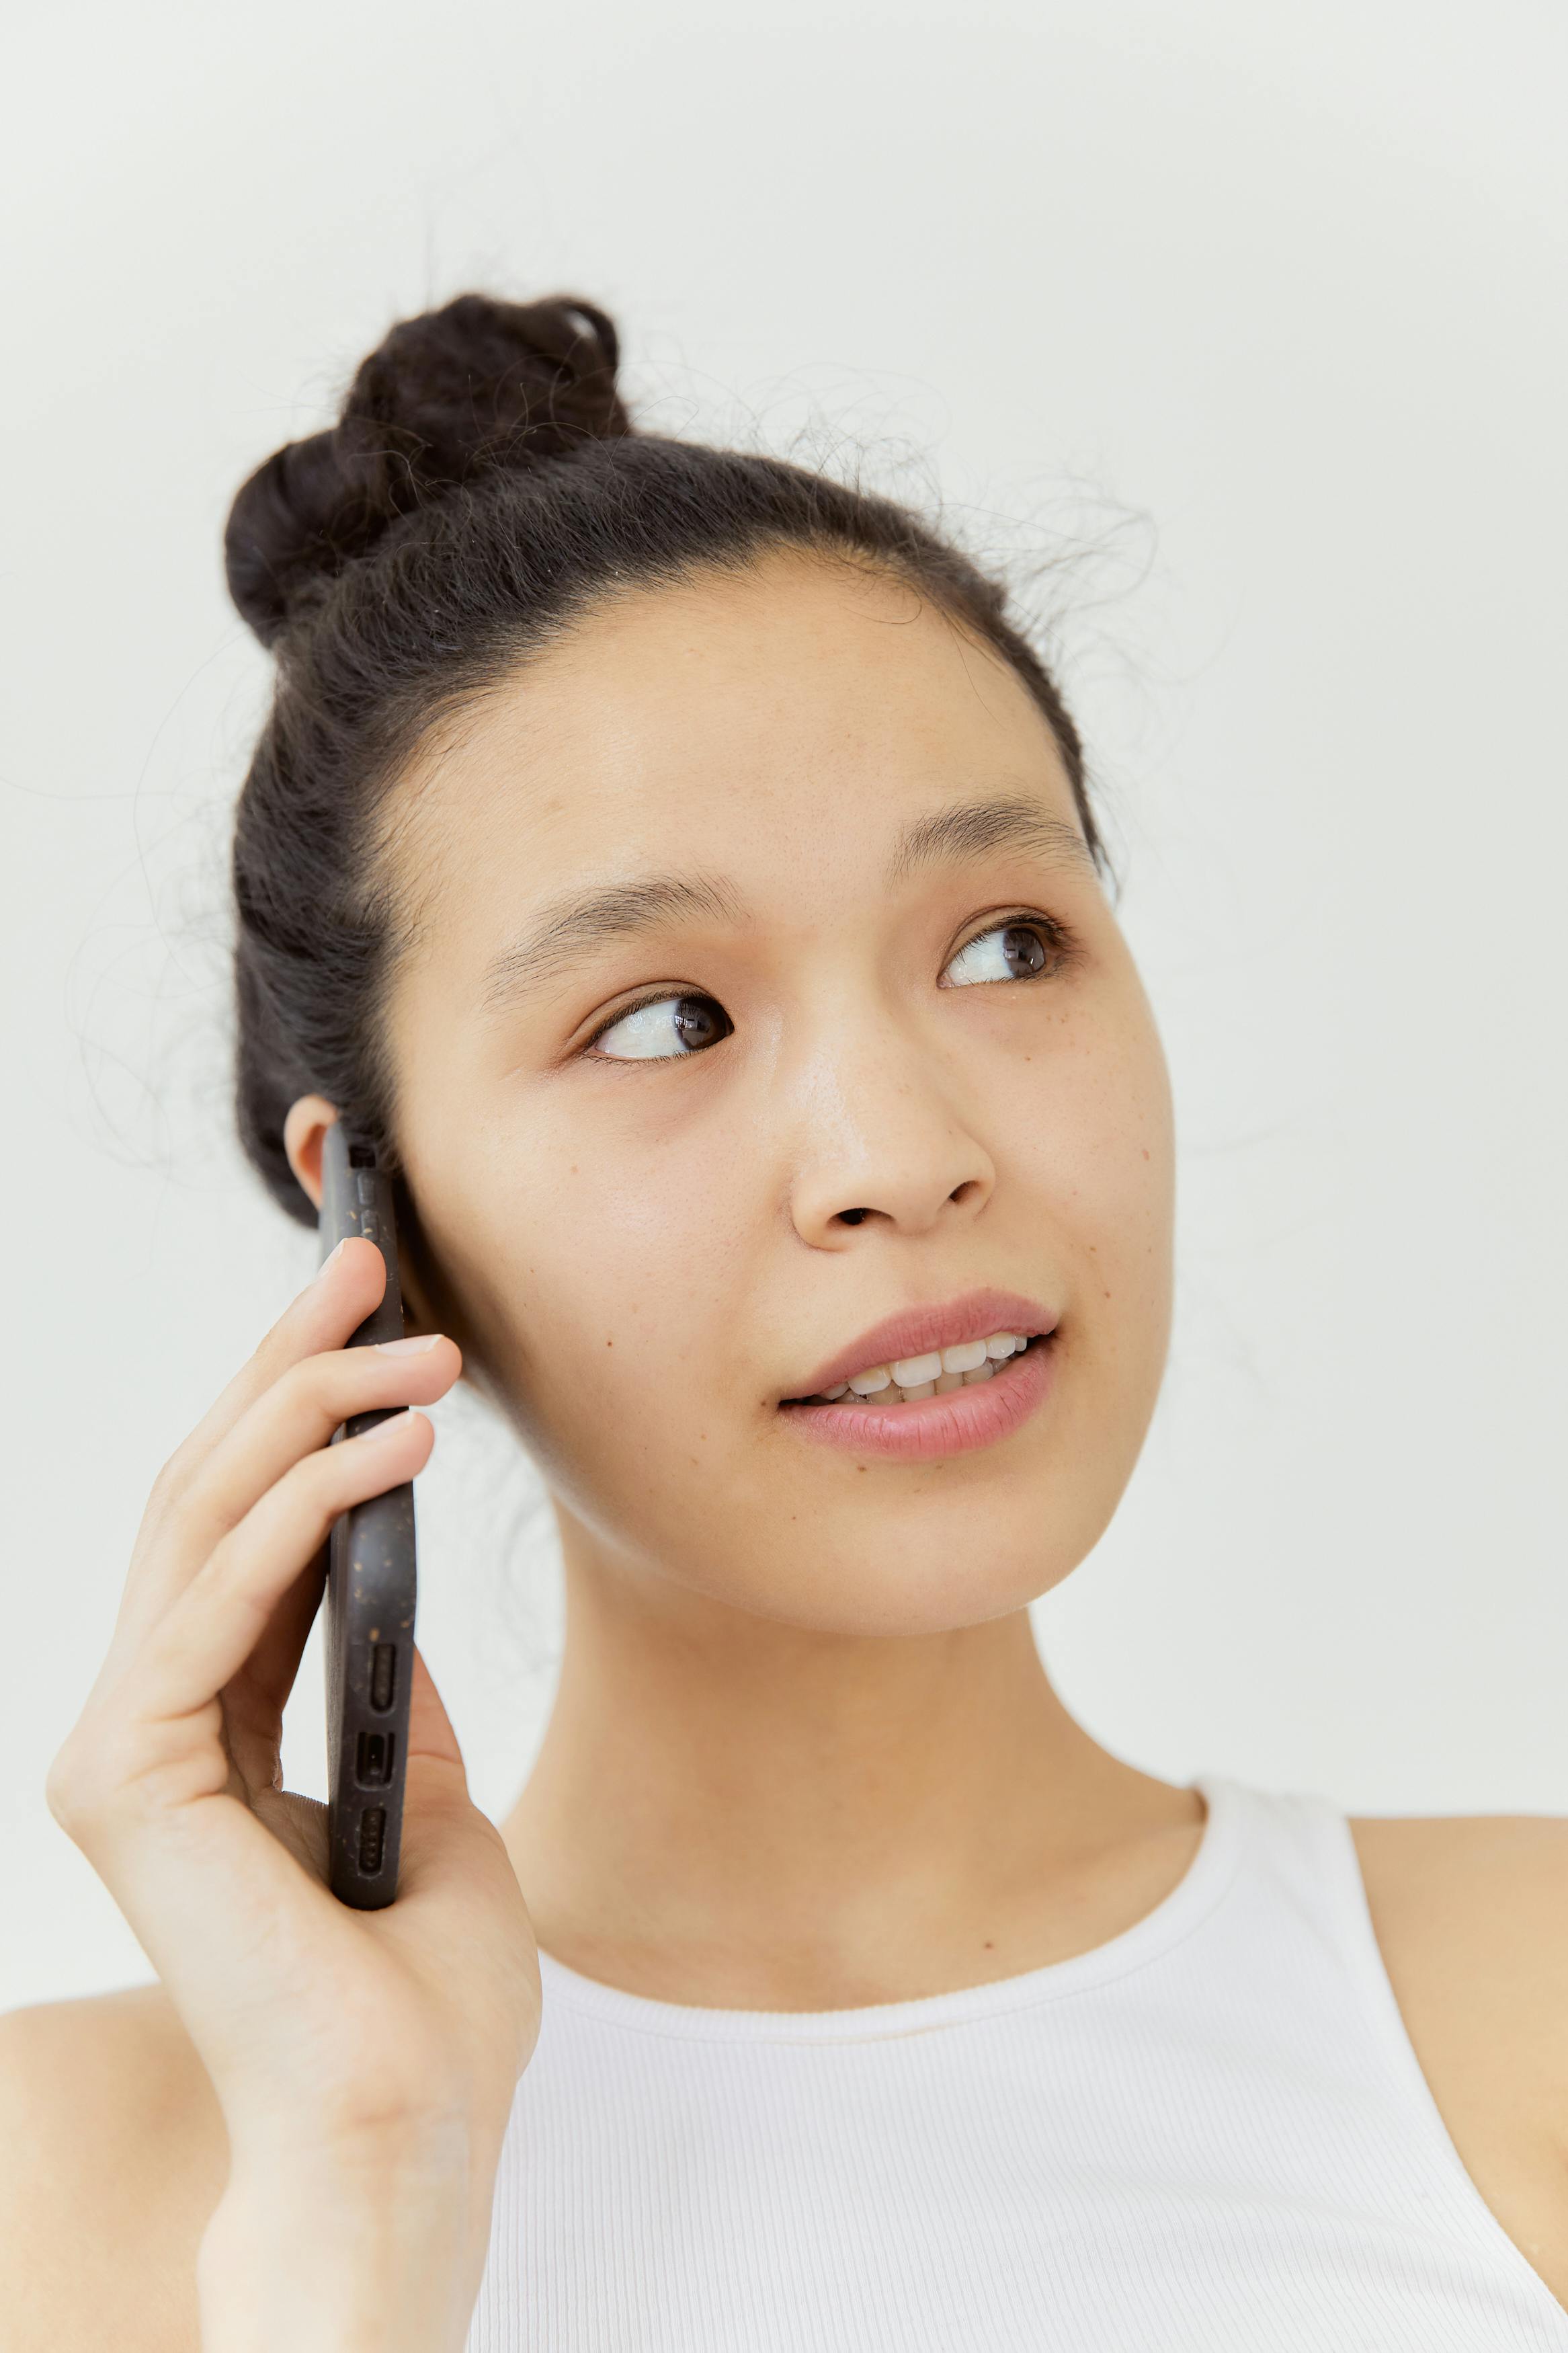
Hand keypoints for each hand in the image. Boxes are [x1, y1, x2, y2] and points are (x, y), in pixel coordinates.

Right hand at [47, 1238, 539, 2351]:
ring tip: (420, 1346)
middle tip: (371, 1262)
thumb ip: (390, 1698)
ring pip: (200, 1522)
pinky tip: (393, 1448)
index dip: (290, 1405)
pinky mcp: (128, 1774)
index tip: (367, 1312)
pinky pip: (217, 1600)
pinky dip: (306, 1507)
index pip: (232, 1527)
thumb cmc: (424, 1996)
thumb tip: (392, 1594)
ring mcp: (122, 1747)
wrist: (409, 2129)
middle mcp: (146, 1724)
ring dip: (310, 1410)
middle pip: (202, 1495)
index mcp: (206, 1730)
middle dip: (287, 1365)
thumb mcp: (430, 1801)